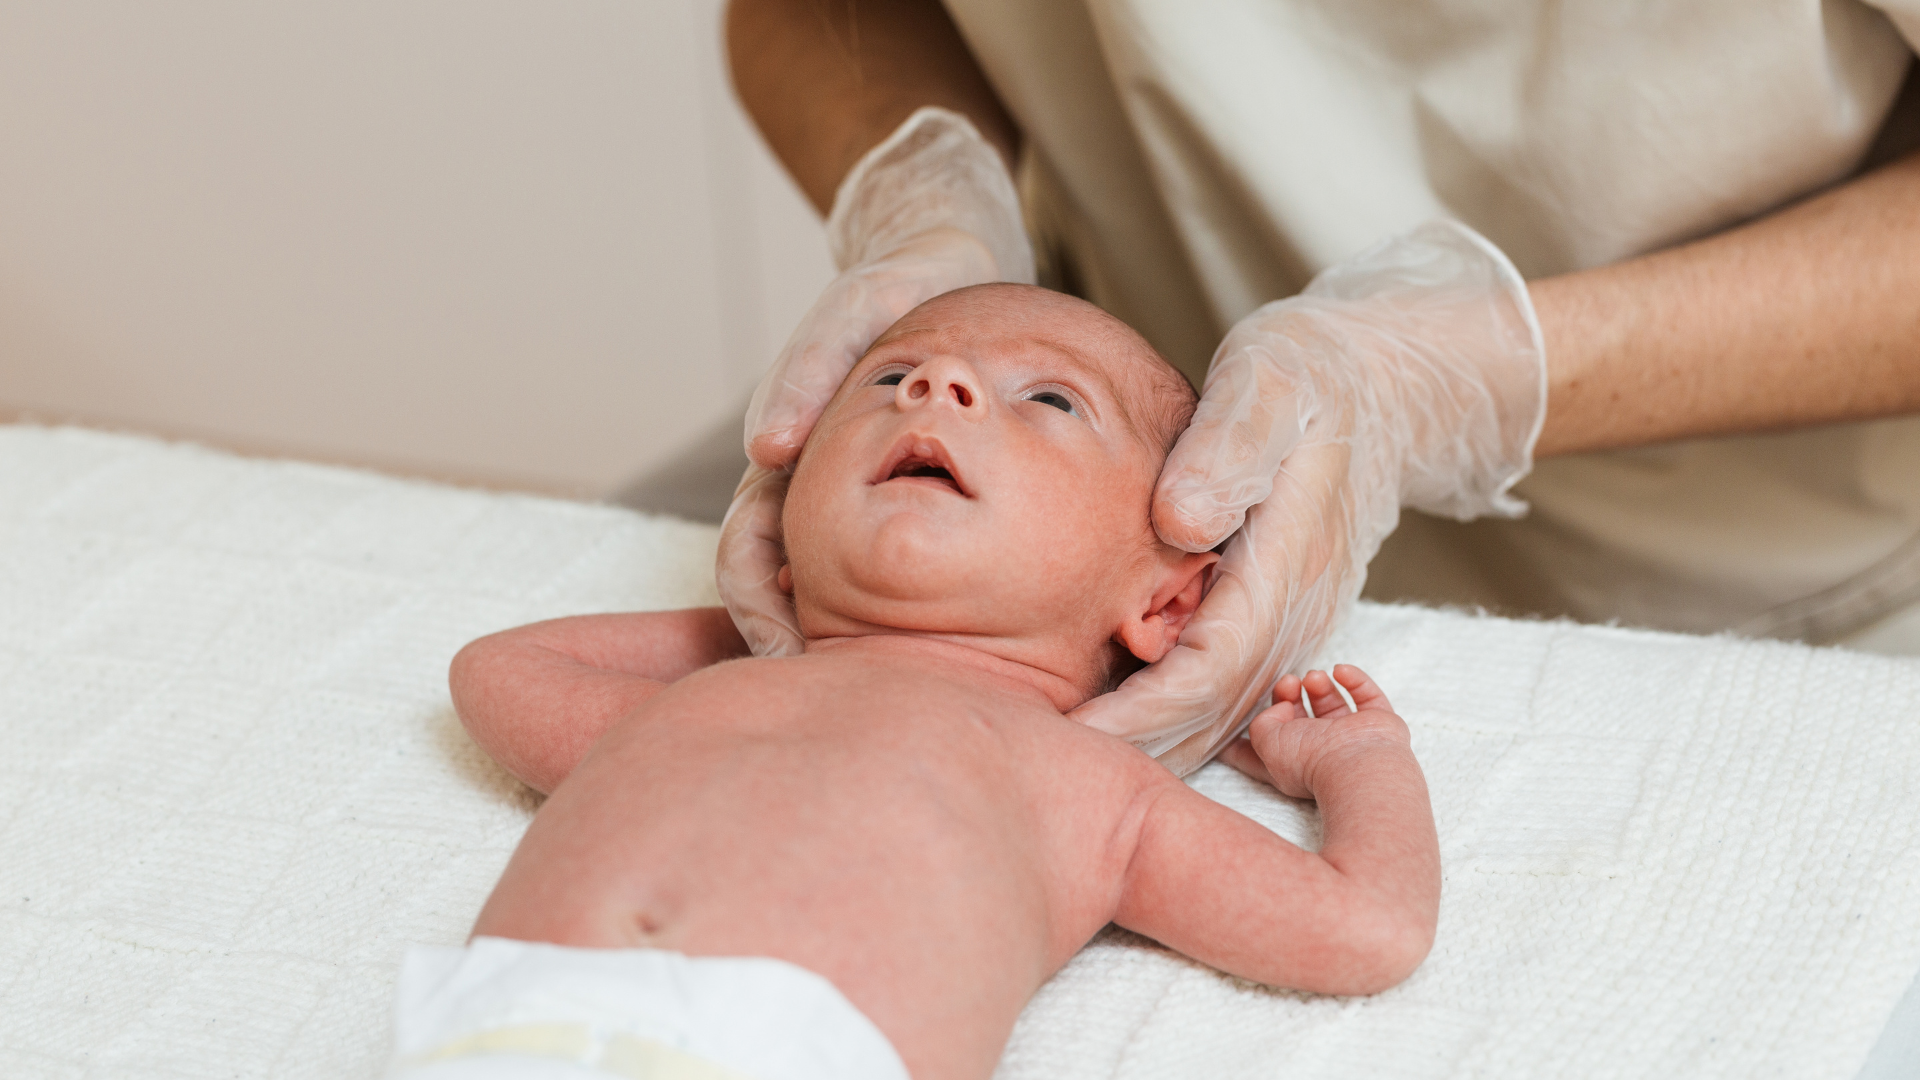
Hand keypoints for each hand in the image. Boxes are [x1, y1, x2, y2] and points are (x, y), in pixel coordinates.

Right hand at [717, 107, 1033, 654]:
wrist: (947, 265)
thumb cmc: (897, 286)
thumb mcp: (854, 310)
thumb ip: (808, 369)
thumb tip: (766, 451)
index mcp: (788, 463)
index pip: (748, 558)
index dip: (758, 613)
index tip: (787, 658)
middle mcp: (815, 494)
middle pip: (789, 597)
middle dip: (804, 653)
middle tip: (838, 706)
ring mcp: (860, 503)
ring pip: (841, 595)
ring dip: (853, 644)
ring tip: (898, 694)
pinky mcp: (912, 500)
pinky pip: (899, 571)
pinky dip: (905, 613)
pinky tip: (949, 645)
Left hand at [1072, 221, 1544, 773]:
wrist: (1378, 384)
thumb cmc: (1306, 375)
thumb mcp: (1267, 384)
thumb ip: (1227, 449)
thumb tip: (1180, 522)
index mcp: (1284, 567)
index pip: (1207, 670)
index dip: (1139, 714)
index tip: (1068, 743)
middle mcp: (1293, 614)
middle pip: (1210, 717)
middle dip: (1131, 756)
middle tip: (1040, 780)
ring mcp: (1287, 625)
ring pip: (1215, 718)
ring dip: (1147, 752)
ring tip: (1058, 774)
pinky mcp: (1270, 622)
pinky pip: (1217, 694)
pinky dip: (1164, 724)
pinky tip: (1101, 733)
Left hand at [1219, 666, 1409, 799]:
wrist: (1358, 765)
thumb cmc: (1310, 760)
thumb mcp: (1266, 742)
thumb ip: (1261, 722)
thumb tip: (1281, 707)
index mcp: (1292, 763)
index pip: (1266, 749)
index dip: (1249, 737)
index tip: (1228, 718)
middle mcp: (1322, 751)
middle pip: (1301, 718)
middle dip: (1289, 695)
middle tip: (1288, 682)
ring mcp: (1353, 738)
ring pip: (1333, 705)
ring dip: (1320, 685)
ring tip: (1314, 678)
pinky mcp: (1380, 724)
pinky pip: (1368, 696)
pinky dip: (1355, 680)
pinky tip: (1340, 670)